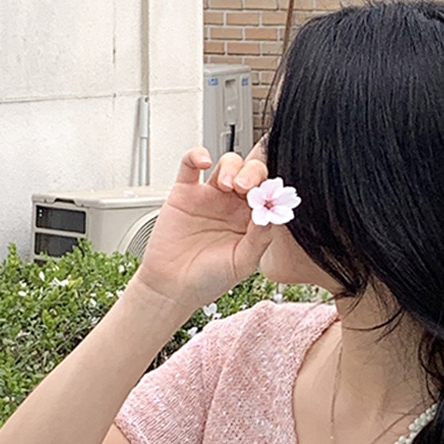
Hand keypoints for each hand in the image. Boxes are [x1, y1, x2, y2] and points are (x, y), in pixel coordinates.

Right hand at [132, 141, 277, 316]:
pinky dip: (197, 155)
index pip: (267, 193)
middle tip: (246, 188)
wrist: (172, 288)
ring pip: (227, 164)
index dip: (270, 189)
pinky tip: (204, 161)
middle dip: (252, 173)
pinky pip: (190, 164)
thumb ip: (259, 239)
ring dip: (232, 167)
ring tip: (227, 184)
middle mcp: (232, 204)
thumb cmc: (207, 279)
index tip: (268, 196)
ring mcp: (209, 196)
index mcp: (250, 219)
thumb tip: (271, 215)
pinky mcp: (184, 192)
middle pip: (250, 172)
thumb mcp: (241, 264)